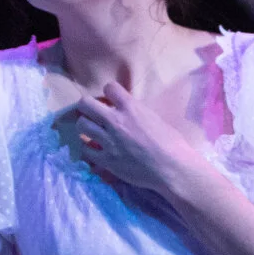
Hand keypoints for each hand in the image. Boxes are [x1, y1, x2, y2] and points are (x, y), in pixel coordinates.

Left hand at [57, 82, 198, 196]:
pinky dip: (88, 148)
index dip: (109, 92)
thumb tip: (127, 112)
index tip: (111, 99)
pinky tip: (95, 148)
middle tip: (93, 113)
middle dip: (87, 106)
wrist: (172, 168)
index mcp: (130, 107)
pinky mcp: (106, 160)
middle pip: (85, 104)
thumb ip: (136, 112)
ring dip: (86, 126)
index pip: (109, 87)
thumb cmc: (171, 142)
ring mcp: (108, 141)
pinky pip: (85, 149)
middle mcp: (115, 121)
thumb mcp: (154, 118)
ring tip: (92, 130)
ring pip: (81, 125)